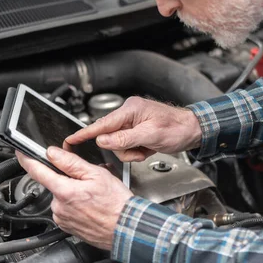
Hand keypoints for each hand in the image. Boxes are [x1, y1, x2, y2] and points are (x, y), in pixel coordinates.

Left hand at [15, 148, 132, 249]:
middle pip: (53, 184)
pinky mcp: (67, 227)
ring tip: (93, 197)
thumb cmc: (116, 204)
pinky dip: (75, 206)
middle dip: (67, 179)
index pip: (37, 171)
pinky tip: (91, 207)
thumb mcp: (96, 174)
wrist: (126, 229)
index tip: (20, 153)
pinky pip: (66, 210)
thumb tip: (53, 153)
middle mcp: (59, 207)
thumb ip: (71, 162)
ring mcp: (62, 218)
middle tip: (88, 181)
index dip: (27, 160)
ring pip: (61, 197)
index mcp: (64, 191)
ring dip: (73, 193)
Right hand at [65, 96, 201, 161]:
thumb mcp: (150, 135)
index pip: (101, 124)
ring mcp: (132, 124)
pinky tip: (148, 149)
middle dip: (124, 149)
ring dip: (132, 152)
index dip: (84, 133)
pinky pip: (127, 147)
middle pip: (110, 138)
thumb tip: (103, 141)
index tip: (69, 141)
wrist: (192, 131)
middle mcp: (128, 115)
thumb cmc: (177, 128)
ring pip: (118, 146)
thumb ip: (125, 139)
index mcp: (129, 110)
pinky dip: (137, 152)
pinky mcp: (136, 133)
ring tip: (147, 149)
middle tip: (140, 149)